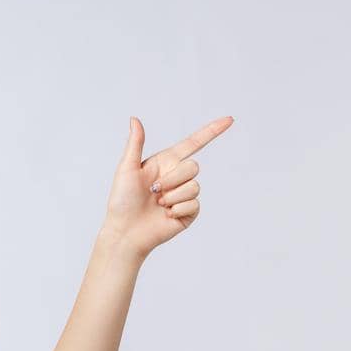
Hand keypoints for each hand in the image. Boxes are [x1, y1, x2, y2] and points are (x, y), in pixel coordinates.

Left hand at [101, 115, 233, 258]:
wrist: (125, 231)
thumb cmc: (121, 200)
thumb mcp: (127, 168)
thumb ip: (135, 143)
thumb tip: (134, 119)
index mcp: (165, 162)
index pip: (193, 144)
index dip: (211, 131)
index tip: (229, 119)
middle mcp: (177, 176)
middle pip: (193, 167)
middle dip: (173, 179)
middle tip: (153, 191)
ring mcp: (184, 194)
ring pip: (195, 186)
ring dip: (173, 196)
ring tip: (157, 204)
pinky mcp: (189, 212)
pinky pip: (194, 204)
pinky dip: (178, 209)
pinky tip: (165, 215)